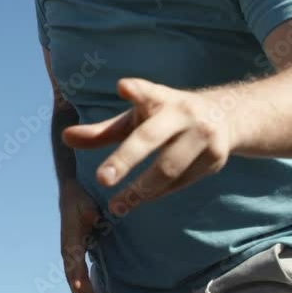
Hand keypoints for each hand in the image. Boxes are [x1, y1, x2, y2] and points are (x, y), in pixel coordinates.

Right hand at [59, 181, 99, 292]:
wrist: (70, 193)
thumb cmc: (79, 199)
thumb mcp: (86, 204)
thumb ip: (91, 214)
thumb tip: (96, 219)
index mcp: (70, 239)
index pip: (73, 261)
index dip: (76, 276)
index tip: (80, 289)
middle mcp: (68, 248)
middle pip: (73, 275)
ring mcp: (70, 251)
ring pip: (74, 277)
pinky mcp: (75, 251)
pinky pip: (77, 272)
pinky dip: (81, 286)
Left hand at [63, 78, 234, 211]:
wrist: (226, 117)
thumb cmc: (164, 117)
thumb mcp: (135, 119)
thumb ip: (101, 131)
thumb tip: (65, 137)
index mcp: (160, 98)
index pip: (146, 91)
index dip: (136, 89)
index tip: (123, 86)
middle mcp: (182, 114)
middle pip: (151, 138)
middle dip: (125, 159)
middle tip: (101, 179)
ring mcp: (202, 137)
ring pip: (168, 168)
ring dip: (140, 190)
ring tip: (116, 206)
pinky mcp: (214, 159)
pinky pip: (181, 182)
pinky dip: (158, 194)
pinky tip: (139, 201)